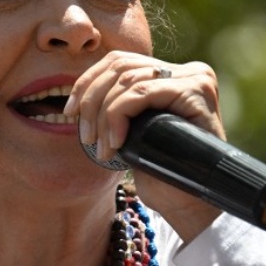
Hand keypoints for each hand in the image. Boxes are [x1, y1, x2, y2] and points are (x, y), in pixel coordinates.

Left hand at [64, 53, 224, 240]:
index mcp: (172, 75)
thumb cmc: (161, 173)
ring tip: (102, 147)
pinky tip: (117, 142)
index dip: (87, 82)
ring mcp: (195, 78)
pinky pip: (142, 92)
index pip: (119, 61)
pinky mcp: (196, 91)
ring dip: (104, 115)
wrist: (191, 204)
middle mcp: (187, 71)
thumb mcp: (132, 133)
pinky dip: (120, 115)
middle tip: (85, 136)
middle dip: (91, 100)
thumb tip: (78, 99)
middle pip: (120, 66)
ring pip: (128, 80)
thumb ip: (118, 108)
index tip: (69, 112)